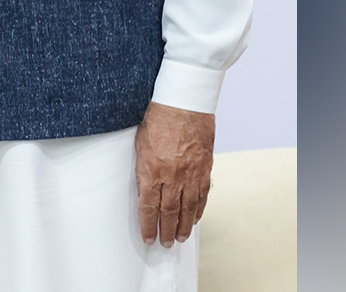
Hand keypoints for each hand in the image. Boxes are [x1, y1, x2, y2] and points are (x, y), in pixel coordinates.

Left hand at [135, 101, 214, 246]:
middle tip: (164, 243)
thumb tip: (144, 188)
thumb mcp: (140, 143)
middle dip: (165, 230)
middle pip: (168, 212)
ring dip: (183, 225)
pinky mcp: (204, 168)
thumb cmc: (159, 117)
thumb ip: (143, 168)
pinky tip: (194, 219)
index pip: (148, 206)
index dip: (148, 226)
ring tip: (180, 238)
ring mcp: (190, 173)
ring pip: (187, 208)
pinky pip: (202, 195)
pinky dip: (198, 210)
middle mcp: (172, 175)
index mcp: (152, 169)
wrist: (184, 102)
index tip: (148, 237)